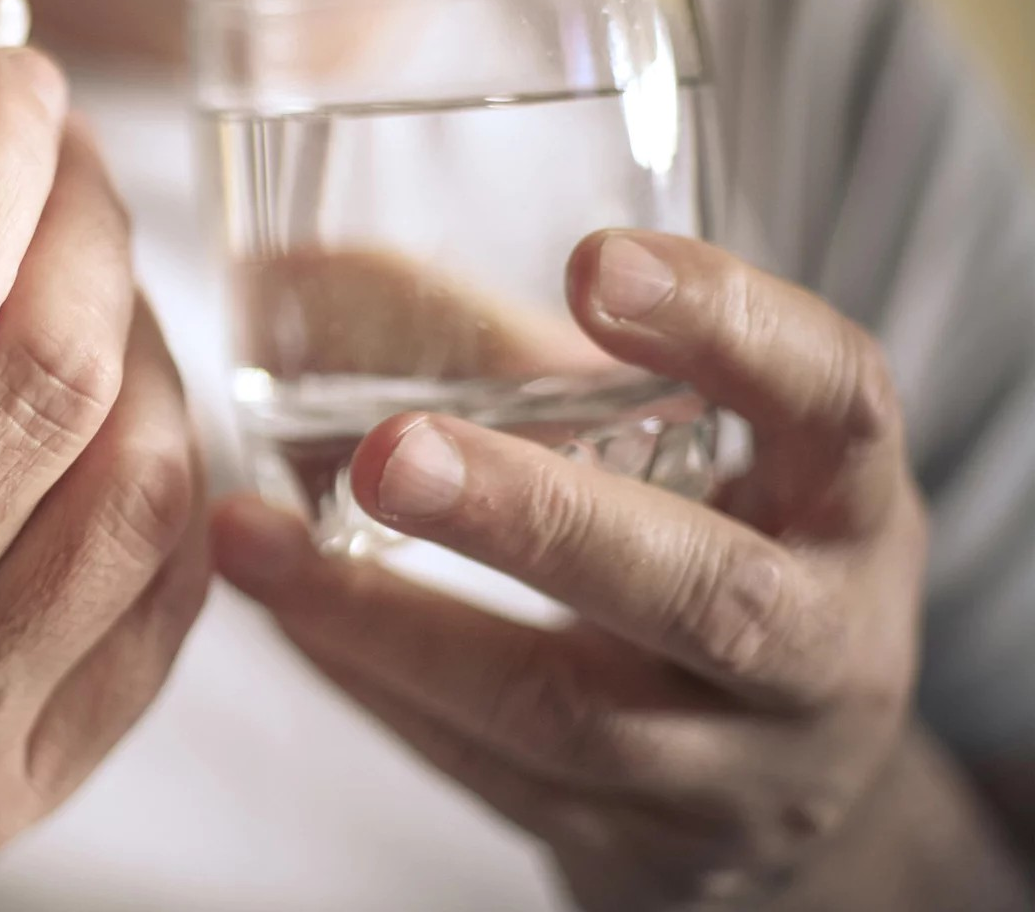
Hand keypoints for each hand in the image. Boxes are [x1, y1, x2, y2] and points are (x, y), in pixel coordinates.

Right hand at [0, 49, 207, 908]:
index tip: (17, 77)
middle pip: (45, 378)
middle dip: (85, 221)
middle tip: (61, 165)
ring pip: (140, 478)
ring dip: (139, 338)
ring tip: (79, 297)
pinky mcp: (26, 783)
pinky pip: (170, 582)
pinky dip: (163, 460)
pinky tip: (102, 419)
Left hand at [213, 231, 928, 908]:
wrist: (786, 784)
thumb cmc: (719, 552)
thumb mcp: (689, 455)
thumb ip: (539, 367)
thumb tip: (301, 278)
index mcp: (850, 506)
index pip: (834, 403)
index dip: (730, 330)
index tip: (596, 264)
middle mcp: (820, 647)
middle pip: (701, 593)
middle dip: (535, 518)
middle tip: (392, 453)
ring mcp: (730, 773)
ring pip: (561, 713)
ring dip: (389, 621)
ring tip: (259, 538)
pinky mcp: (631, 847)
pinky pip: (486, 769)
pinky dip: (373, 677)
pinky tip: (287, 606)